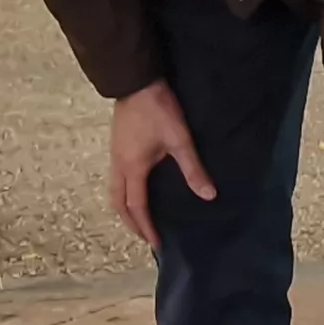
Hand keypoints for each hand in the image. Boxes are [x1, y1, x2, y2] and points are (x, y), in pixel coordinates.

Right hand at [108, 81, 214, 248]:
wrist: (135, 80)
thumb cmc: (158, 109)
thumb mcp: (179, 140)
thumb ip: (193, 169)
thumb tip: (208, 195)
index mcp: (132, 168)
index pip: (137, 207)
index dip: (146, 227)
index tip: (156, 244)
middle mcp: (118, 165)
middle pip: (118, 203)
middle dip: (131, 223)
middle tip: (146, 236)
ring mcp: (115, 154)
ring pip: (114, 190)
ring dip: (125, 208)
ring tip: (140, 219)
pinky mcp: (117, 145)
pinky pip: (116, 178)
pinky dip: (125, 193)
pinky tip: (138, 191)